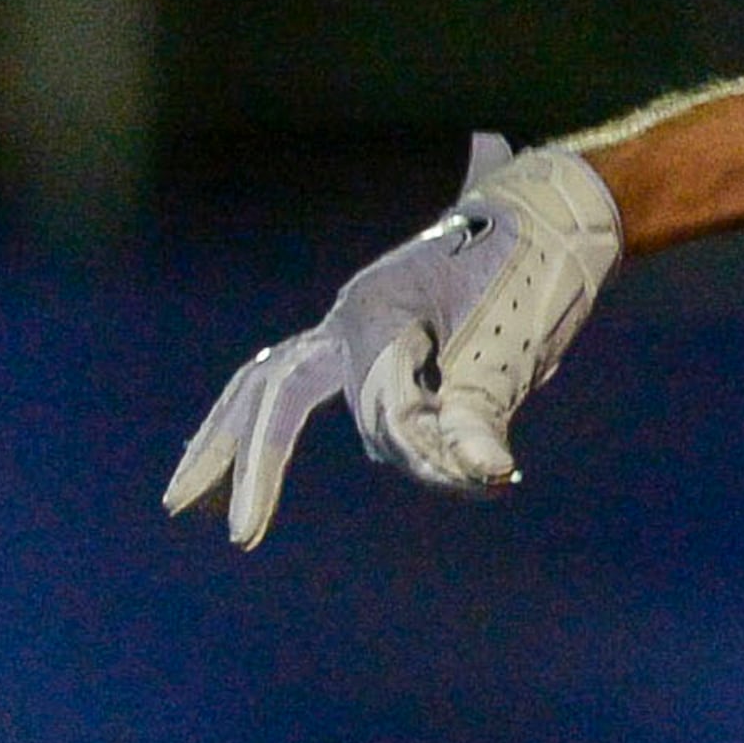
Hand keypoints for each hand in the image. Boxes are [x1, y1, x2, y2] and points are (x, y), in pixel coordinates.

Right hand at [164, 134, 622, 548]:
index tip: (487, 476)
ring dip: (231, 443)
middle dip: (246, 459)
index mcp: (378, 310)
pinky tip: (238, 457)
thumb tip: (490, 473)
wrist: (556, 211)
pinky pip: (297, 381)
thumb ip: (486, 411)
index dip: (428, 448)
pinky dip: (264, 420)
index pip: (381, 406)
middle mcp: (350, 314)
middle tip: (225, 531)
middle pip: (273, 389)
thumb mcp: (518, 347)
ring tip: (187, 504)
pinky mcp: (367, 337)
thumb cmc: (538, 273)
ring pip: (269, 384)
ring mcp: (352, 323)